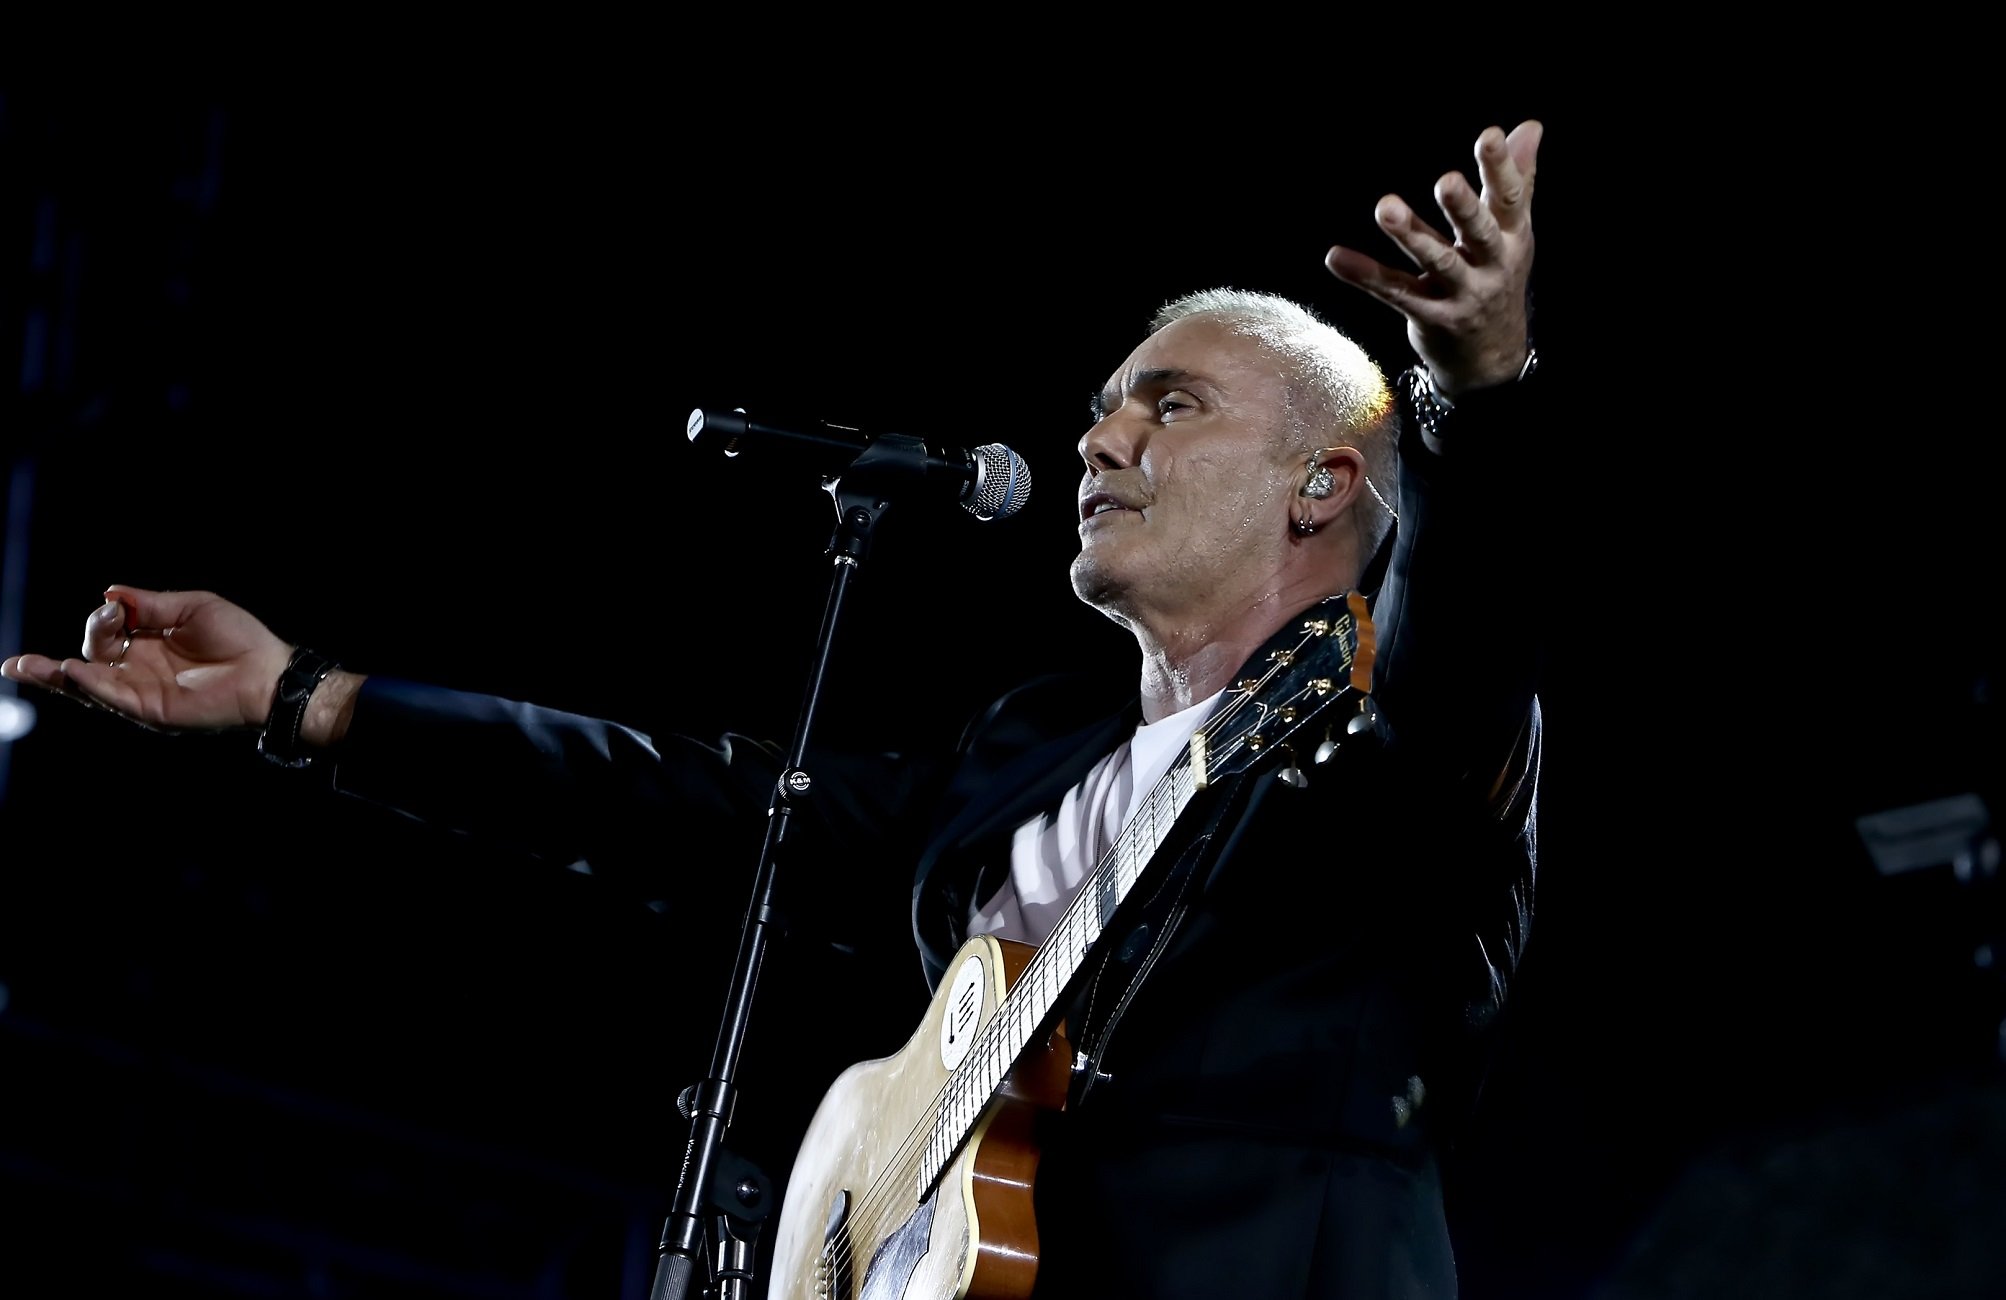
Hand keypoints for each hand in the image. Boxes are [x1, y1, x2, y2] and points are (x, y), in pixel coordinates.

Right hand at [0, 584, 293, 731]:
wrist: (267, 671)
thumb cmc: (239, 637)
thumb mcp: (192, 607)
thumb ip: (151, 603)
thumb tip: (110, 595)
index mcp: (146, 642)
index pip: (106, 631)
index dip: (103, 618)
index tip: (118, 608)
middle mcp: (138, 668)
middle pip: (87, 657)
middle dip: (84, 639)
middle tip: (102, 624)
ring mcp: (140, 690)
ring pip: (85, 684)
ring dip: (53, 674)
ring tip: (24, 666)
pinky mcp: (149, 709)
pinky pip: (110, 697)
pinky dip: (88, 685)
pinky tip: (70, 673)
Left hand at [1324, 119, 1540, 398]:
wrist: (1491, 357)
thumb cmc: (1497, 277)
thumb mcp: (1513, 231)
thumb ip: (1517, 180)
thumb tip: (1529, 126)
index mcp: (1512, 237)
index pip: (1509, 198)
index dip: (1501, 168)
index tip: (1490, 136)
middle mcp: (1491, 265)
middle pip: (1478, 232)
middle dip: (1464, 207)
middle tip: (1447, 180)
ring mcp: (1461, 294)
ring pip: (1436, 262)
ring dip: (1410, 234)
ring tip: (1385, 206)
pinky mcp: (1430, 317)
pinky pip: (1395, 293)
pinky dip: (1365, 275)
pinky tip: (1336, 257)